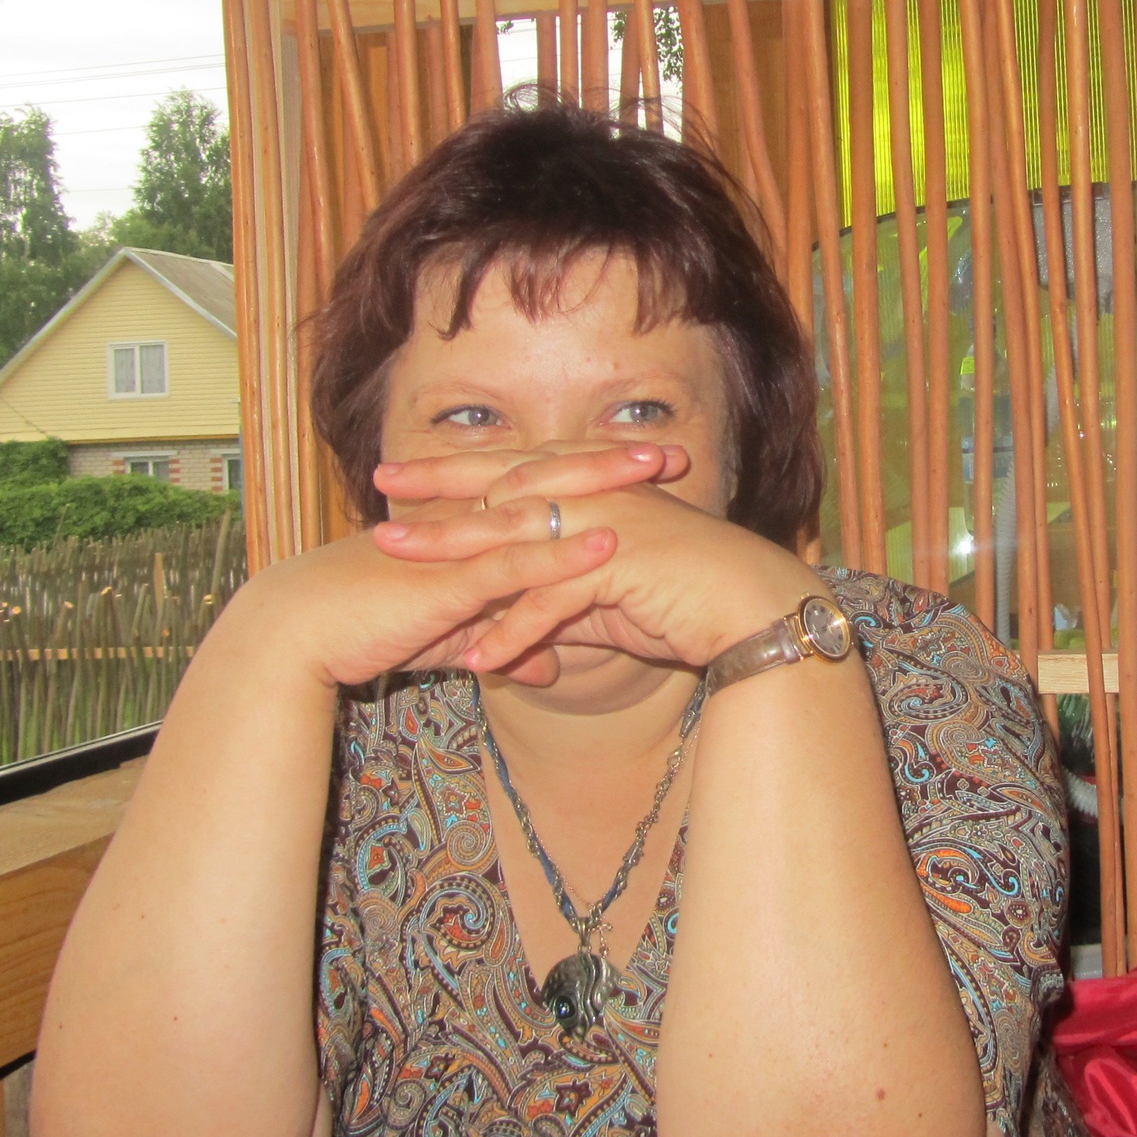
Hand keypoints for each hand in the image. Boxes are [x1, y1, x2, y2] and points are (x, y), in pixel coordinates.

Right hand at [229, 446, 686, 689]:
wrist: (299, 635)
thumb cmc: (364, 631)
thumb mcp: (448, 642)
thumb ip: (501, 645)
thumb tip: (546, 670)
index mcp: (463, 525)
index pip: (534, 487)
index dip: (586, 473)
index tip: (640, 464)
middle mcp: (464, 522)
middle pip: (545, 481)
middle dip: (606, 465)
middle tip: (665, 451)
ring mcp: (458, 546)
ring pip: (541, 508)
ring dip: (600, 490)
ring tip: (654, 475)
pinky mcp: (449, 581)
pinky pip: (515, 564)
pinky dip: (563, 554)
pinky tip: (608, 543)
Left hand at [368, 474, 823, 678]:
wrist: (757, 609)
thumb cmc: (691, 599)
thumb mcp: (613, 593)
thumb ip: (564, 594)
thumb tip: (515, 619)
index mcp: (596, 487)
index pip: (511, 473)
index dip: (453, 474)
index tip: (400, 479)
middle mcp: (598, 495)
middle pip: (501, 491)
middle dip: (436, 498)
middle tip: (379, 499)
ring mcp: (609, 525)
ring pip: (518, 540)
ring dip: (455, 561)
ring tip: (399, 579)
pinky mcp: (622, 565)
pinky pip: (554, 600)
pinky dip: (516, 632)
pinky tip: (478, 663)